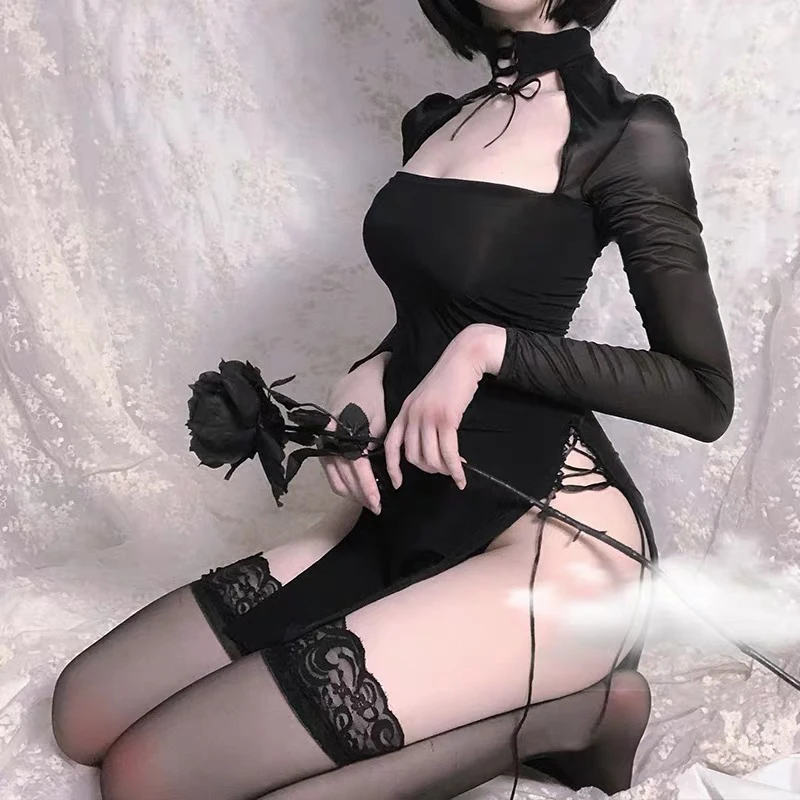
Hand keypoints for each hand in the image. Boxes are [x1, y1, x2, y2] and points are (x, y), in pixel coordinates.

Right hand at [319, 356, 387, 514]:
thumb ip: (376, 448)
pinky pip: (330, 473)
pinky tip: (356, 490)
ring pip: (335, 479)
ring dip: (351, 494)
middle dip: (361, 496)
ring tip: (367, 501)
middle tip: (376, 507)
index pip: (357, 468)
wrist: (358, 382)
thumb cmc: (374, 401)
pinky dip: (342, 484)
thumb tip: (380, 475)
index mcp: (346, 433)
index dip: (367, 488)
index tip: (378, 503)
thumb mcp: (380, 423)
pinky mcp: (323, 446)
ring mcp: (324, 444)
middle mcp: (331, 440)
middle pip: (344, 478)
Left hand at [383, 330, 489, 490]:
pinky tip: (461, 476)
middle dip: (429, 469)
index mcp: (404, 411)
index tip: (397, 483)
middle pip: (413, 457)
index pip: (391, 444)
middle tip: (443, 471)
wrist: (463, 359)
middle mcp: (412, 415)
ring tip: (455, 470)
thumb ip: (418, 419)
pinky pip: (448, 453)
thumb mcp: (425, 399)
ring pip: (431, 458)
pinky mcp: (446, 418)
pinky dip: (455, 469)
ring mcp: (428, 417)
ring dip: (444, 470)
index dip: (392, 467)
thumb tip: (424, 446)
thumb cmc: (448, 380)